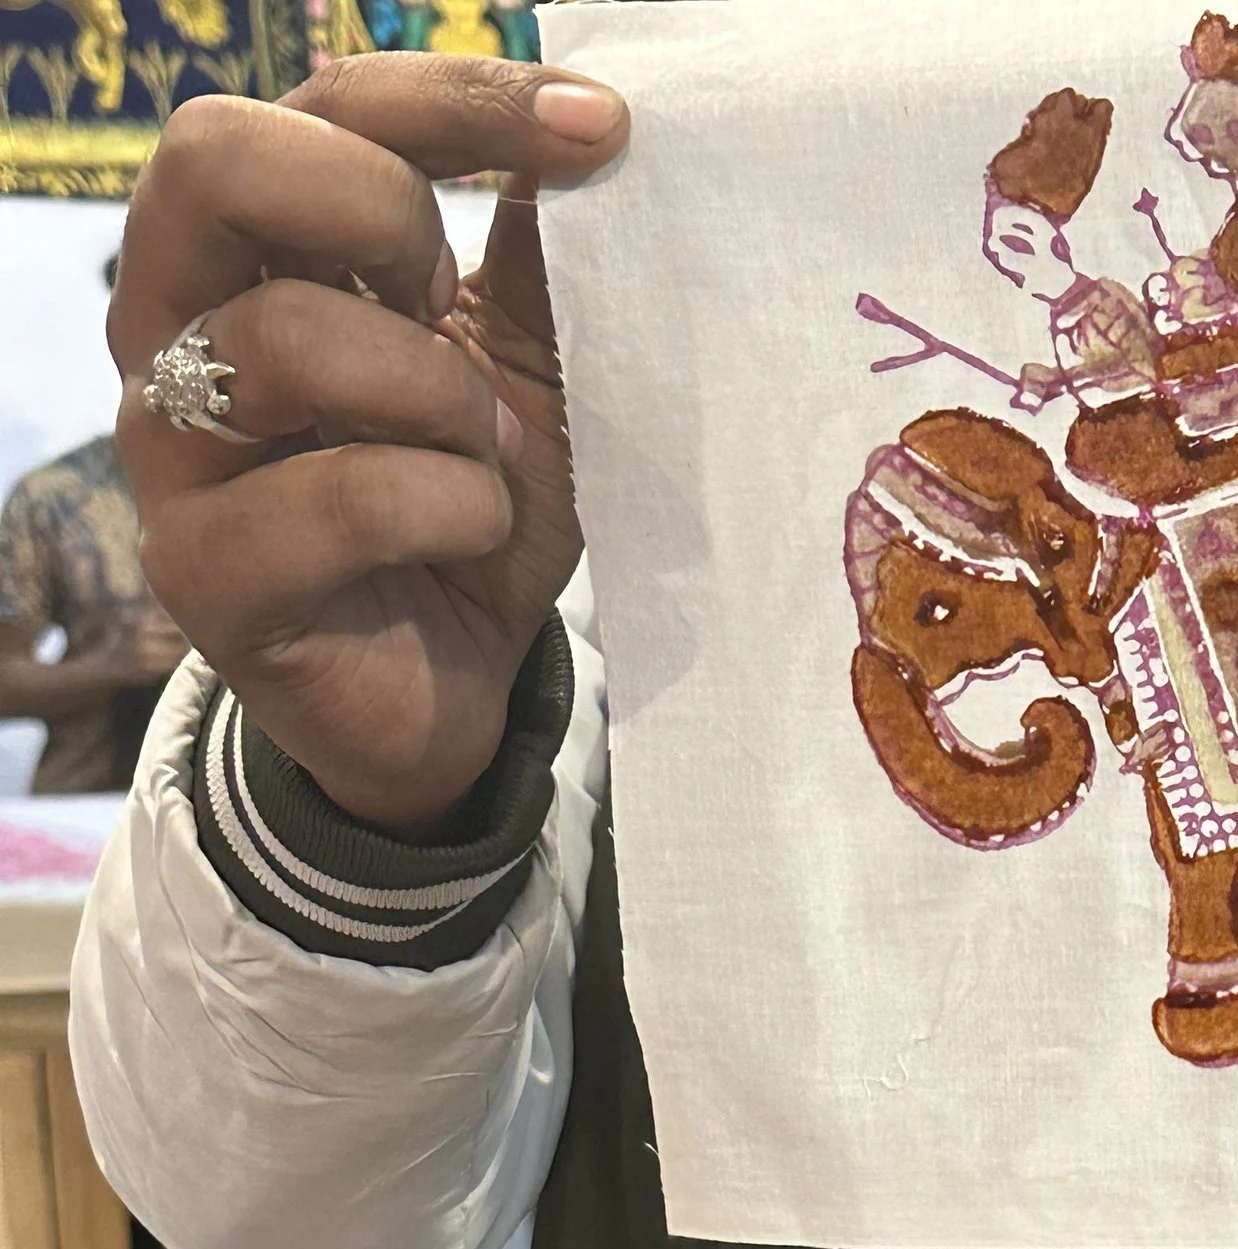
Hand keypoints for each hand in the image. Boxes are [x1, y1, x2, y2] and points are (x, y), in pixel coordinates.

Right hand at [111, 54, 628, 831]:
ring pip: (284, 337)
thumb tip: (587, 133)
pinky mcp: (204, 573)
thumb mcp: (524, 371)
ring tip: (491, 454)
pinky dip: (441, 505)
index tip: (598, 130)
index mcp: (253, 247)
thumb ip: (535, 259)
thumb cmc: (467, 513)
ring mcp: (174, 448)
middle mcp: (180, 324)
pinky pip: (330, 499)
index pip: (322, 102)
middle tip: (454, 300)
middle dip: (380, 208)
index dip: (458, 98)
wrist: (452, 696)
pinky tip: (472, 529)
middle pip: (215, 159)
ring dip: (437, 393)